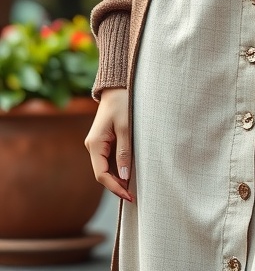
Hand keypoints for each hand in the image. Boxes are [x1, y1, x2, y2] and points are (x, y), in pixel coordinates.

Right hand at [84, 87, 133, 202]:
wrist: (117, 86)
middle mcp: (92, 146)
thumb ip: (124, 152)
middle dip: (117, 185)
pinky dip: (118, 167)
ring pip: (105, 167)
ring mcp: (97, 144)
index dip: (115, 187)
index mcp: (95, 144)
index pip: (101, 174)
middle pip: (102, 173)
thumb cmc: (122, 103)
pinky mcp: (103, 141)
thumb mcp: (126, 127)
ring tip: (133, 186)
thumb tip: (124, 176)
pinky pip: (109, 159)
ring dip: (118, 177)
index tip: (129, 196)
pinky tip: (129, 171)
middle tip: (134, 195)